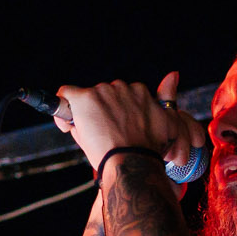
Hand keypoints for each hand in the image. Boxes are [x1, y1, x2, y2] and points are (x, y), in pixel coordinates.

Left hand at [54, 71, 205, 177]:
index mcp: (140, 92)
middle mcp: (122, 87)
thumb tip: (174, 72)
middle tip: (106, 138)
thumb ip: (167, 98)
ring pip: (88, 100)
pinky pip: (66, 94)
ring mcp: (102, 91)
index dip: (116, 113)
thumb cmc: (149, 151)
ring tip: (93, 139)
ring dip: (87, 116)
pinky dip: (63, 109)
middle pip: (104, 98)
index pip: (121, 98)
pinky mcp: (84, 98)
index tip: (116, 129)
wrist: (133, 163)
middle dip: (103, 114)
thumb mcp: (167, 125)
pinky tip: (67, 124)